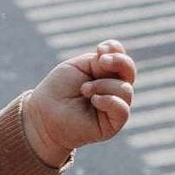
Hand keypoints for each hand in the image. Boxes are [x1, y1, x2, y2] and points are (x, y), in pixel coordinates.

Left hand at [22, 40, 136, 166]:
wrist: (44, 113)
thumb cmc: (59, 88)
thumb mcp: (80, 66)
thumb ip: (101, 61)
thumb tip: (116, 60)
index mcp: (106, 74)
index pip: (122, 58)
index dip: (116, 50)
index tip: (100, 49)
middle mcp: (113, 89)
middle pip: (130, 71)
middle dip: (119, 62)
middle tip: (101, 62)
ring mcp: (114, 106)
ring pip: (125, 90)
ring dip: (103, 85)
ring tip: (84, 90)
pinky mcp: (112, 124)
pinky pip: (122, 110)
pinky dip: (108, 101)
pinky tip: (94, 100)